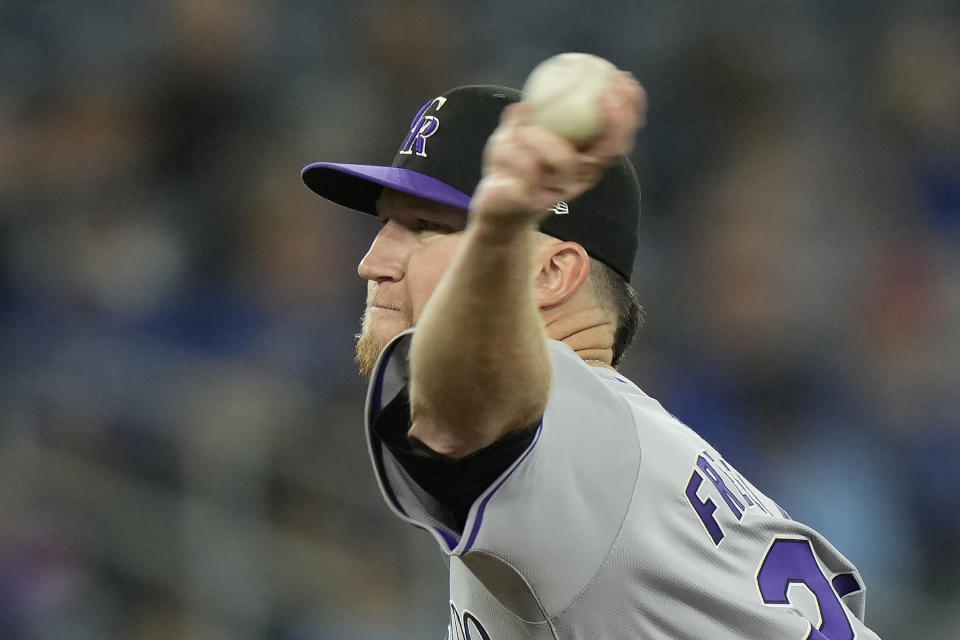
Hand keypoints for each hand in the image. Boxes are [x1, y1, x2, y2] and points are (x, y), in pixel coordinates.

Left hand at [470, 72, 646, 231]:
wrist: (493, 206)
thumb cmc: (513, 164)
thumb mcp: (523, 131)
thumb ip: (534, 113)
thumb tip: (540, 88)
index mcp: (587, 164)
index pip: (619, 137)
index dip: (630, 109)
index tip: (624, 78)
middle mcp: (581, 180)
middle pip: (610, 152)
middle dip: (617, 120)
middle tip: (606, 89)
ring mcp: (559, 192)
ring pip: (564, 159)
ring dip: (542, 135)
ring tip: (527, 117)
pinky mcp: (532, 201)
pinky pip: (526, 166)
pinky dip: (514, 147)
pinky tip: (509, 134)